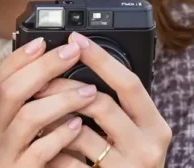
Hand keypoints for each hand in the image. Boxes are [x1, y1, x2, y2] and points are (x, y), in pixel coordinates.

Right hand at [0, 35, 97, 166]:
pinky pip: (40, 150)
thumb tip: (49, 53)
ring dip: (62, 99)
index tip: (44, 41)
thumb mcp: (26, 122)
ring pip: (28, 117)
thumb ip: (29, 95)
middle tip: (73, 53)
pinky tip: (79, 126)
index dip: (21, 57)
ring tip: (89, 92)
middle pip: (12, 90)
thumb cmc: (33, 156)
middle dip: (45, 67)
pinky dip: (62, 135)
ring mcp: (3, 155)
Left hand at [35, 32, 170, 167]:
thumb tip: (81, 64)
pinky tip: (42, 142)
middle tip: (40, 79)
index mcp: (156, 127)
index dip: (101, 58)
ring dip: (53, 118)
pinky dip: (52, 148)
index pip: (129, 83)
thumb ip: (118, 107)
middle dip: (65, 87)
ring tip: (37, 110)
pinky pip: (69, 160)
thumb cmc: (128, 165)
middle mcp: (149, 147)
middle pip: (100, 102)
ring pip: (80, 132)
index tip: (76, 38)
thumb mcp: (133, 134)